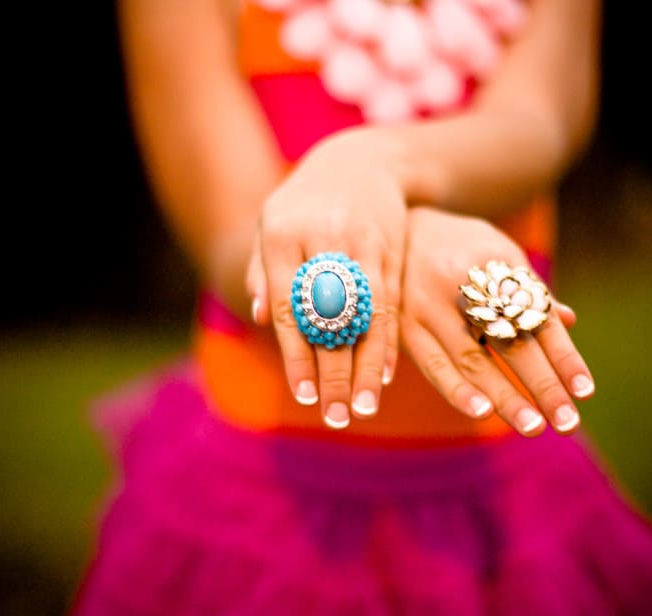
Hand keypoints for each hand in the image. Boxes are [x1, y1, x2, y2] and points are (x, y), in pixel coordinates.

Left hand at [247, 131, 405, 428]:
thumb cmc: (303, 205)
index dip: (297, 355)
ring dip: (366, 366)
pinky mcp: (390, 247)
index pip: (290, 307)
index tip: (305, 395)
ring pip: (365, 315)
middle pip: (328, 318)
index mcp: (282, 236)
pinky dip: (387, 340)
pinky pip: (390, 301)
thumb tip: (262, 317)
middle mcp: (322, 238)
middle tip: (335, 416)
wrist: (358, 162)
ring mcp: (360, 243)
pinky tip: (385, 373)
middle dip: (333, 372)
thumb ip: (261, 271)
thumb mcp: (271, 226)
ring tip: (364, 407)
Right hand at [399, 207, 592, 435]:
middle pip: (510, 341)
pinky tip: (480, 411)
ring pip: (472, 359)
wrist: (393, 226)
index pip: (538, 317)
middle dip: (542, 384)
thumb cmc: (457, 245)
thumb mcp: (496, 252)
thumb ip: (526, 288)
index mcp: (496, 264)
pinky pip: (432, 364)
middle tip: (566, 421)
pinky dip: (457, 390)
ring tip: (532, 426)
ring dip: (504, 397)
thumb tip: (569, 321)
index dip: (563, 355)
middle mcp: (464, 283)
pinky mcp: (402, 325)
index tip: (585, 391)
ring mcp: (429, 304)